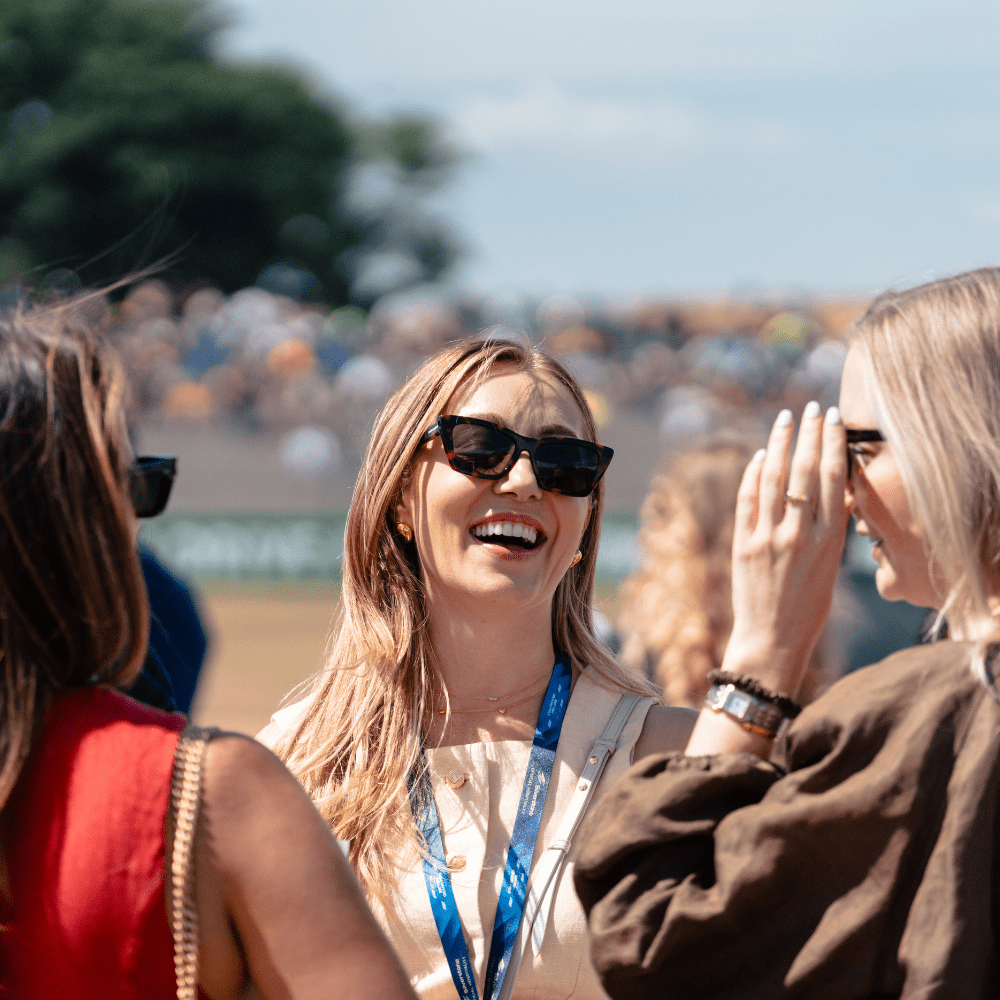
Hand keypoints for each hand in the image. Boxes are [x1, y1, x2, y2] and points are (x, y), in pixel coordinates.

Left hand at [721, 402, 848, 695]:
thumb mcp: (831, 568)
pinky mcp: (743, 544)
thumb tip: (838, 491)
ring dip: (780, 444)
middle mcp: (800, 534)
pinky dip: (754, 473)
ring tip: (785, 420)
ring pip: (774, 478)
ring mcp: (769, 538)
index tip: (833, 419)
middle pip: (805, 472)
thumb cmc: (808, 607)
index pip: (833, 479)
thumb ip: (832, 530)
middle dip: (809, 434)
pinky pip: (748, 500)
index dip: (832, 444)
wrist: (772, 640)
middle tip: (811, 408)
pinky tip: (761, 455)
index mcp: (829, 541)